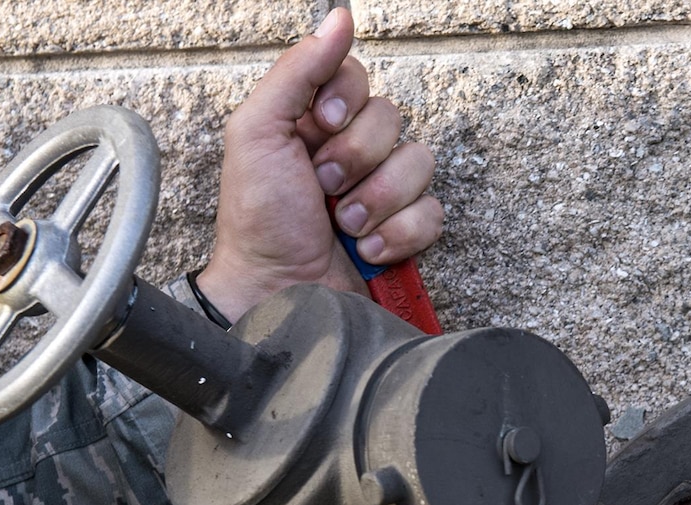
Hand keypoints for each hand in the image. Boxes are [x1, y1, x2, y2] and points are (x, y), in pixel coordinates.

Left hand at [196, 8, 444, 324]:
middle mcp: (353, 150)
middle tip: (323, 188)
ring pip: (419, 165)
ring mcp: (384, 191)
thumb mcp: (257, 132)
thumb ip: (296, 72)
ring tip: (343, 225)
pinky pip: (433, 212)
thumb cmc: (258, 220)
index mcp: (314, 121)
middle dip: (356, 159)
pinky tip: (368, 248)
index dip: (346, 102)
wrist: (278, 292)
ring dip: (376, 200)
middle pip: (392, 120)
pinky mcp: (407, 231)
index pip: (357, 79)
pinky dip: (399, 234)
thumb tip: (338, 18)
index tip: (319, 127)